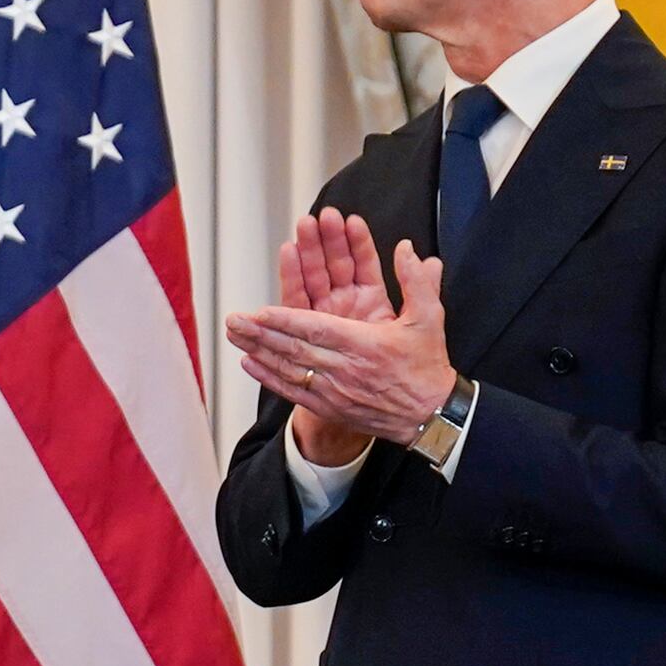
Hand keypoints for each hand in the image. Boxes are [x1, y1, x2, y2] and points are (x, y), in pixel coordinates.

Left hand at [226, 209, 458, 453]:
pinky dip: (270, 378)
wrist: (432, 417)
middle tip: (233, 321)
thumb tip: (405, 248)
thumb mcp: (429, 319)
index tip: (260, 311)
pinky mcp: (331, 408)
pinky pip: (294, 392)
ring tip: (234, 337)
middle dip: (260, 334)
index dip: (286, 321)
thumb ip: (417, 281)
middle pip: (294, 349)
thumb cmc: (427, 366)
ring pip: (289, 369)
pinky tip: (250, 365)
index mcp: (364, 345)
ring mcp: (335, 392)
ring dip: (259, 352)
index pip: (316, 330)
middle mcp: (344, 370)